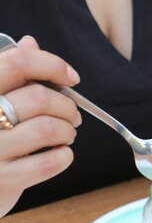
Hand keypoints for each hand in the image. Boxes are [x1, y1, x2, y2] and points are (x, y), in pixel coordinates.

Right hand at [0, 36, 81, 217]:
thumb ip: (9, 74)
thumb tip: (30, 43)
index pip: (17, 62)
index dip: (52, 65)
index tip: (71, 78)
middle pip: (38, 96)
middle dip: (67, 106)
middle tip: (73, 116)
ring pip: (47, 128)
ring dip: (67, 131)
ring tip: (67, 135)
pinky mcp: (2, 180)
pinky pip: (48, 162)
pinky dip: (65, 156)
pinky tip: (62, 154)